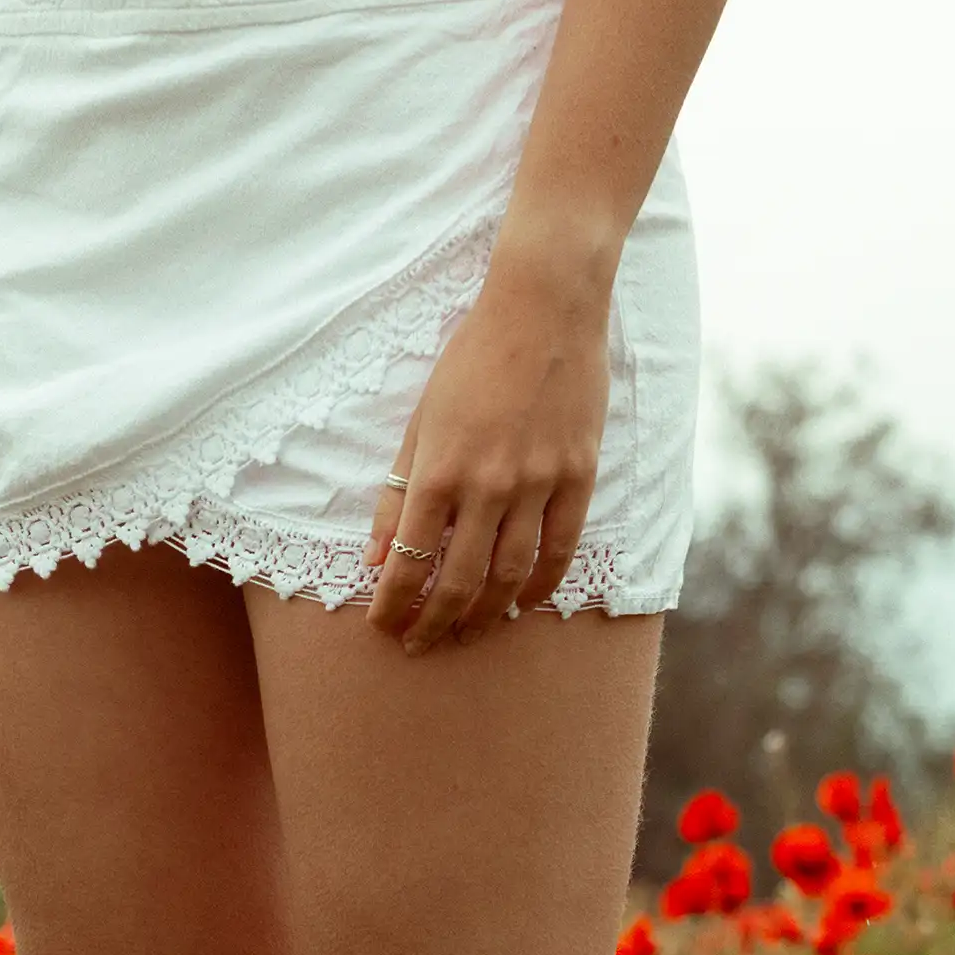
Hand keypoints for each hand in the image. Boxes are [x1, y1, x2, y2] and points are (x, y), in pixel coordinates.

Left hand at [362, 255, 612, 653]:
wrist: (544, 309)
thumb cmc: (471, 360)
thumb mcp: (420, 422)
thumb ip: (398, 494)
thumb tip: (376, 558)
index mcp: (439, 470)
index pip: (409, 560)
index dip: (393, 603)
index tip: (382, 625)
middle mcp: (488, 486)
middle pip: (458, 580)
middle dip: (433, 622)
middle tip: (419, 645)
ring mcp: (538, 484)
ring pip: (509, 576)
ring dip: (483, 615)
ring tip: (465, 634)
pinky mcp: (578, 477)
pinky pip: (560, 550)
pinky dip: (541, 586)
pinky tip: (522, 605)